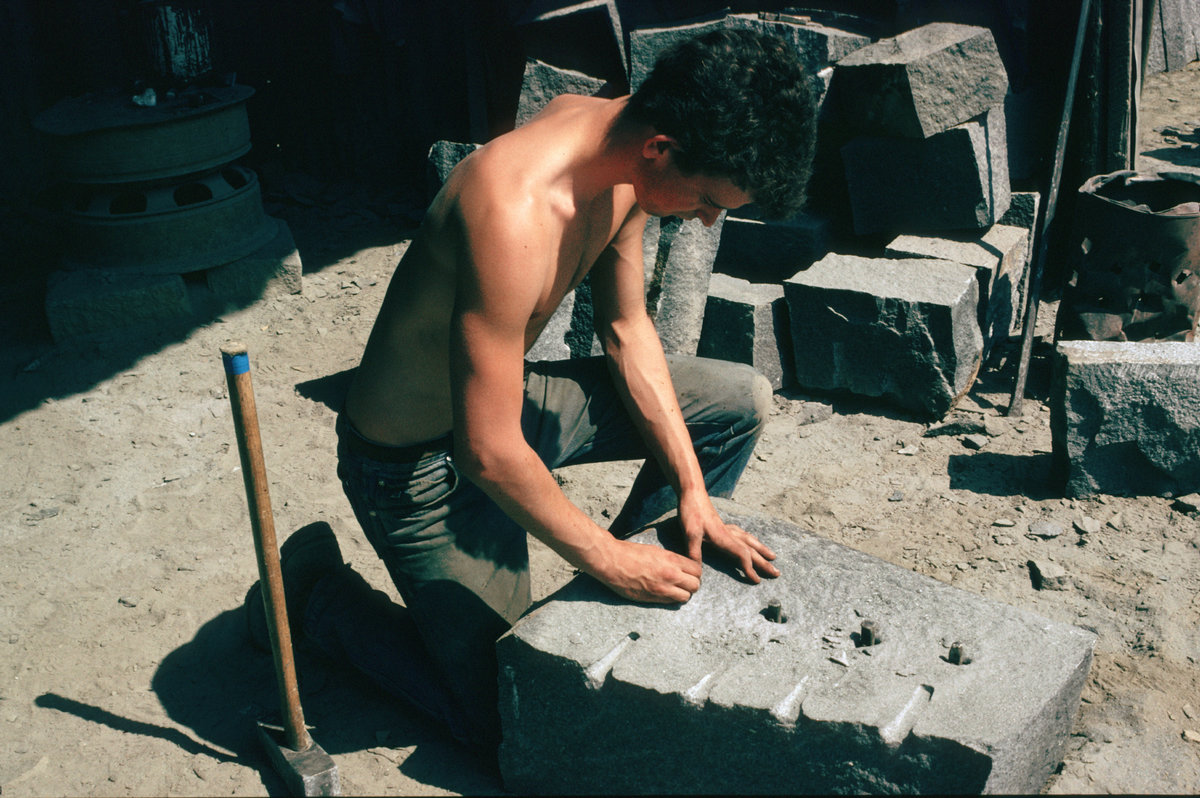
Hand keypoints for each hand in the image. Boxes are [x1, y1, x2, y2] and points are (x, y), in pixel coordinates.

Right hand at [587, 537, 702, 603]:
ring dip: (683, 594)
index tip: (690, 572)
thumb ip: (671, 560)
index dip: (695, 572)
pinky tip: (665, 593)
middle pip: (695, 585)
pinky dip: (671, 599)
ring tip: (676, 590)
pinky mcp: (652, 598)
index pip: (697, 570)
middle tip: (685, 582)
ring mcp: (662, 589)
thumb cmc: (630, 552)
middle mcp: (670, 575)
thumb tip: (680, 567)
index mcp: (672, 560)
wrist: (612, 562)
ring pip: (685, 597)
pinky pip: (671, 603)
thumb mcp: (655, 550)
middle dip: (692, 584)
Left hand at [678, 492, 779, 582]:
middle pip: (751, 549)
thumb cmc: (691, 511)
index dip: (750, 569)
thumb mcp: (690, 533)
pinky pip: (743, 534)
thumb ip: (694, 552)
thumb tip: (698, 572)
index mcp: (724, 538)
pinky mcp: (723, 524)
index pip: (742, 555)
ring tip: (772, 556)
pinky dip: (751, 539)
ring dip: (761, 549)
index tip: (757, 581)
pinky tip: (751, 539)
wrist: (692, 491)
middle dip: (763, 562)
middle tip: (777, 573)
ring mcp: (727, 528)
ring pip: (749, 540)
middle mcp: (729, 533)